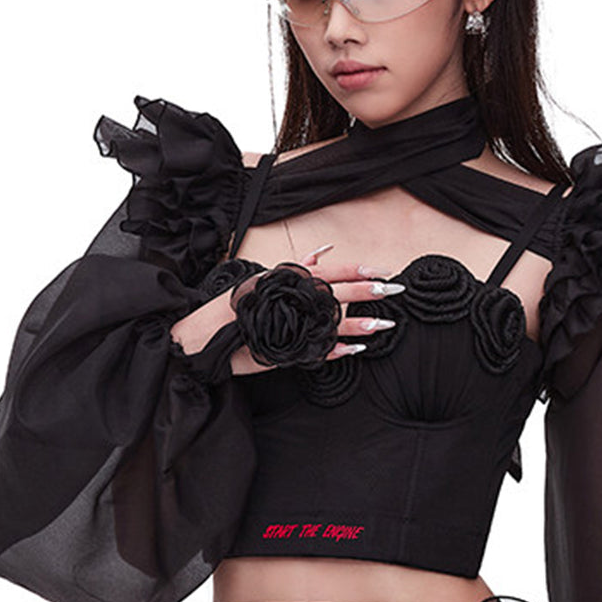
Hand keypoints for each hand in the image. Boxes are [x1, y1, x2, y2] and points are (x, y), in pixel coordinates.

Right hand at [229, 242, 404, 376]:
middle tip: (394, 290)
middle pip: (334, 292)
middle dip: (366, 291)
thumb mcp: (267, 280)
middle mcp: (289, 299)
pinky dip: (334, 350)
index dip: (354, 271)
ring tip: (383, 324)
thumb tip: (323, 251)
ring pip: (328, 321)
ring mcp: (286, 325)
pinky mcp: (282, 349)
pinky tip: (354, 350)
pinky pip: (313, 349)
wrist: (206, 336)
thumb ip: (298, 267)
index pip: (326, 271)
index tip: (379, 271)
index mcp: (287, 281)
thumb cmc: (238, 307)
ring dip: (358, 323)